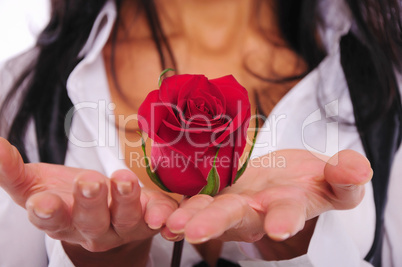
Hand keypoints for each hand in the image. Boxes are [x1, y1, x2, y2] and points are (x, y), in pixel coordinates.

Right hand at [0, 137, 177, 264]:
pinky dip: (162, 215)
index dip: (46, 212)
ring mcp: (123, 226)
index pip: (51, 220)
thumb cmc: (65, 194)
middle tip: (88, 181)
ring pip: (125, 218)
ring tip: (123, 180)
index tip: (41, 202)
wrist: (101, 207)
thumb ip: (11, 170)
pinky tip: (163, 211)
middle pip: (91, 221)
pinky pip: (158, 218)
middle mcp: (93, 229)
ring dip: (126, 200)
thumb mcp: (34, 182)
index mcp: (62, 221)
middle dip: (90, 202)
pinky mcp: (148, 218)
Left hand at [163, 149, 371, 253]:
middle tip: (194, 232)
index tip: (279, 227)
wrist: (286, 177)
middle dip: (217, 223)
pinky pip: (189, 198)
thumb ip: (346, 177)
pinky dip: (171, 202)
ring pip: (208, 211)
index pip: (288, 215)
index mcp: (286, 208)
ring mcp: (230, 203)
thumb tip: (356, 169)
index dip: (284, 220)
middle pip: (236, 218)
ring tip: (167, 224)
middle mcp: (255, 212)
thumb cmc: (313, 180)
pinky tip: (152, 206)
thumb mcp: (337, 179)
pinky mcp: (212, 192)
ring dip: (187, 216)